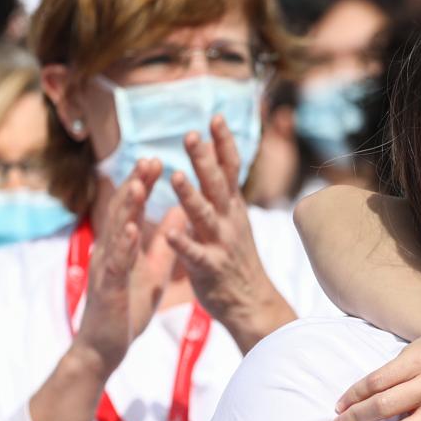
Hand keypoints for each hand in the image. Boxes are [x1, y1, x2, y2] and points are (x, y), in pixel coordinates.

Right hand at [73, 159, 181, 371]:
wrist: (105, 346)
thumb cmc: (127, 306)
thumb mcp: (153, 269)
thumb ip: (163, 242)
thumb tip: (178, 213)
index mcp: (122, 246)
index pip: (132, 208)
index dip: (143, 184)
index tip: (157, 159)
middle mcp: (110, 251)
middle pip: (122, 211)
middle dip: (135, 184)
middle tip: (150, 158)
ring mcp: (106, 268)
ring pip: (115, 232)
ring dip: (127, 208)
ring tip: (139, 183)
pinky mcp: (108, 288)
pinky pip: (116, 264)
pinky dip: (124, 245)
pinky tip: (132, 230)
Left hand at [168, 115, 294, 351]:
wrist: (252, 303)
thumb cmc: (237, 262)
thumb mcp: (235, 222)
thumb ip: (223, 194)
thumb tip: (216, 162)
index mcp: (233, 209)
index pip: (231, 169)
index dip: (223, 143)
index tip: (215, 117)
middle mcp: (229, 221)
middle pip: (217, 185)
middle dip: (204, 159)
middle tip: (191, 135)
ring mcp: (220, 244)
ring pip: (203, 216)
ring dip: (190, 196)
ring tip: (175, 176)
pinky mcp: (209, 267)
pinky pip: (193, 254)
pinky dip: (181, 243)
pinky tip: (168, 233)